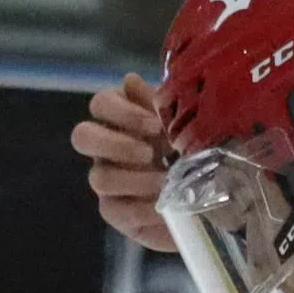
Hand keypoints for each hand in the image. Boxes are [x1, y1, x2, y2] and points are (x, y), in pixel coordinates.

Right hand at [75, 73, 176, 252]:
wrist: (209, 193)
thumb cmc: (193, 148)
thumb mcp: (183, 120)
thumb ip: (159, 101)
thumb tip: (130, 81)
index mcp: (120, 117)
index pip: (100, 104)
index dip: (122, 112)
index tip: (154, 124)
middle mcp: (106, 147)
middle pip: (83, 137)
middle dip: (115, 144)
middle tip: (149, 153)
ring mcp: (107, 180)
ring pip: (99, 178)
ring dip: (133, 179)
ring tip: (164, 181)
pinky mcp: (115, 212)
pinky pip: (117, 210)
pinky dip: (143, 208)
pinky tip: (165, 205)